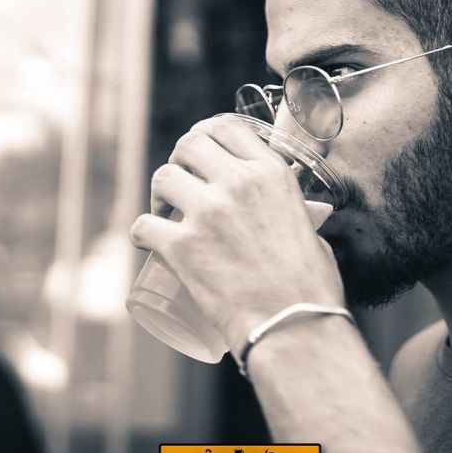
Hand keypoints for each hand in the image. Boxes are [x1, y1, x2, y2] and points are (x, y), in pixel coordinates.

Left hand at [130, 116, 344, 351]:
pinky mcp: (182, 247)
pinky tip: (147, 242)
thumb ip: (296, 211)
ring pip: (162, 177)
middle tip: (180, 185)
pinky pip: (143, 225)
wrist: (294, 326)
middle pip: (189, 145)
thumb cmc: (310, 287)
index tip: (199, 153)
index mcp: (271, 173)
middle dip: (179, 160)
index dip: (206, 134)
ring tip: (164, 214)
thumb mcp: (308, 226)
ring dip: (159, 194)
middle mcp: (238, 183)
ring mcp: (208, 212)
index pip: (226, 126)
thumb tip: (296, 214)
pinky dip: (141, 233)